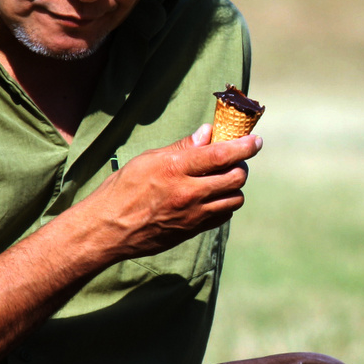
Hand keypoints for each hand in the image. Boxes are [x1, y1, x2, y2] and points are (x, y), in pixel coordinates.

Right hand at [78, 124, 261, 260]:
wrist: (107, 229)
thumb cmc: (122, 189)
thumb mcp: (147, 160)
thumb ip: (181, 148)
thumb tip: (207, 133)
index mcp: (175, 169)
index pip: (221, 155)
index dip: (244, 146)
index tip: (256, 140)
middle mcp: (188, 193)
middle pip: (235, 178)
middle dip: (241, 165)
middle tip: (235, 159)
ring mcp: (192, 215)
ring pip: (235, 199)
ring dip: (235, 186)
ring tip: (224, 178)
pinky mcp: (192, 231)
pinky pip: (223, 215)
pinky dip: (225, 204)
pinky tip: (214, 196)